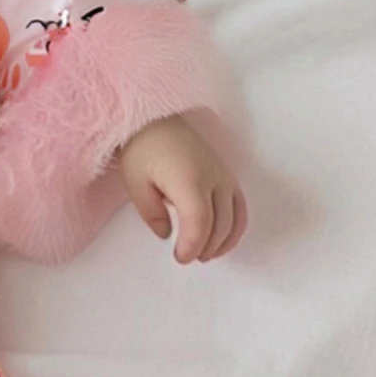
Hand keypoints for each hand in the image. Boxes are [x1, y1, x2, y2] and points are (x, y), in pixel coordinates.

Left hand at [117, 113, 246, 263]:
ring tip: (202, 254)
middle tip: (185, 257)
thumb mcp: (135, 183)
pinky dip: (234, 228)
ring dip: (221, 242)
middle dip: (204, 247)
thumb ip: (152, 213)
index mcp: (188, 178)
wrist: (157, 119)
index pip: (199, 220)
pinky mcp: (228, 176)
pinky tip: (220, 242)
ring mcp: (225, 176)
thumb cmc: (142, 150)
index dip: (192, 244)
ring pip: (234, 219)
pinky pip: (240, 207)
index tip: (180, 257)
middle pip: (219, 223)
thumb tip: (167, 235)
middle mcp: (213, 177)